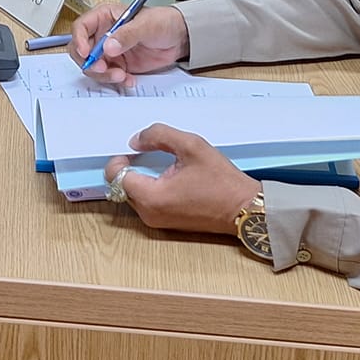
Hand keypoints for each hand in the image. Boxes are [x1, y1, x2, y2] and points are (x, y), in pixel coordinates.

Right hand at [68, 2, 188, 87]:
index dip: (79, 40)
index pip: (81, 27)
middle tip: (104, 69)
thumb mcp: (146, 25)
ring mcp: (110, 51)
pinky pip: (109, 76)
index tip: (86, 53)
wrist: (180, 38)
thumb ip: (127, 35)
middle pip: (82, 50)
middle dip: (90, 63)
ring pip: (93, 67)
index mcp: (104, 17)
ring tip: (121, 76)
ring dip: (105, 75)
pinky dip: (116, 80)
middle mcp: (103, 34)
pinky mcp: (119, 65)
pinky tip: (129, 79)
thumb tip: (108, 46)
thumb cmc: (163, 22)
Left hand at [104, 124, 262, 235]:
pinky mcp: (165, 223)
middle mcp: (149, 214)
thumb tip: (135, 140)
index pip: (115, 176)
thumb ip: (158, 136)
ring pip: (133, 194)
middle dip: (130, 167)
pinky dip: (150, 187)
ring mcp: (157, 221)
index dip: (120, 158)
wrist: (244, 209)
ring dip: (141, 177)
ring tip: (163, 163)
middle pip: (121, 185)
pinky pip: (146, 202)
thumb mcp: (191, 145)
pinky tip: (169, 176)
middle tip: (149, 152)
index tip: (135, 148)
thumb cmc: (221, 180)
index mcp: (151, 197)